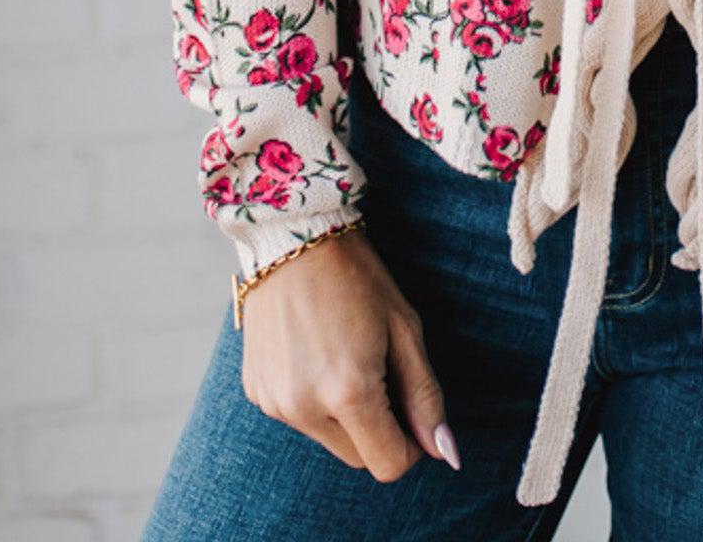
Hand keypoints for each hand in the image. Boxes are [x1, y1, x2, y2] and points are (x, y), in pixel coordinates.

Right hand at [238, 227, 462, 479]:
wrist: (293, 237)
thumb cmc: (359, 277)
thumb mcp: (404, 329)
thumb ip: (425, 396)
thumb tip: (445, 454)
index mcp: (348, 393)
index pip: (388, 465)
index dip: (410, 445)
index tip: (412, 407)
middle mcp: (305, 408)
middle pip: (358, 457)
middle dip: (379, 429)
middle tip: (382, 371)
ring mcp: (275, 403)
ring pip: (328, 440)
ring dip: (345, 416)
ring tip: (347, 354)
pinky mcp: (257, 392)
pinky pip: (298, 418)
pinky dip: (314, 399)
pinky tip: (316, 351)